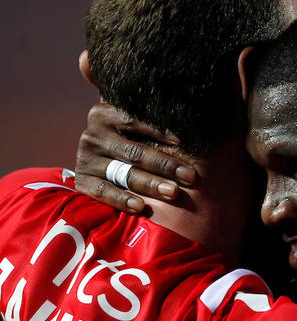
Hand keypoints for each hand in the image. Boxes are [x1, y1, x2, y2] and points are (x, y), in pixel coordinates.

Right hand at [75, 103, 196, 213]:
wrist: (101, 159)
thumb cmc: (131, 139)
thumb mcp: (137, 126)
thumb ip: (152, 120)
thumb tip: (178, 123)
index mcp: (106, 114)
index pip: (136, 122)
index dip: (161, 132)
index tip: (184, 142)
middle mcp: (93, 135)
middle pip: (135, 152)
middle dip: (166, 165)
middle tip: (190, 176)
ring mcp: (86, 159)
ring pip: (124, 173)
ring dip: (151, 184)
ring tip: (173, 192)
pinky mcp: (82, 181)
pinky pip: (103, 191)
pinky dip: (122, 199)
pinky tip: (140, 206)